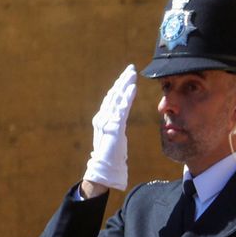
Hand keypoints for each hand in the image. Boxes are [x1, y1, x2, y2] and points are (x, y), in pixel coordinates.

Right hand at [82, 65, 136, 194]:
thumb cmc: (110, 155)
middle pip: (113, 94)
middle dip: (122, 81)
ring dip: (125, 84)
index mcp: (102, 118)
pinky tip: (133, 87)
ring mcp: (107, 120)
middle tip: (130, 69)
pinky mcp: (114, 125)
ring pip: (117, 98)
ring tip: (133, 74)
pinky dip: (127, 96)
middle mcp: (102, 116)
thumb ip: (114, 127)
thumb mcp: (112, 137)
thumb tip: (117, 123)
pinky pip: (122, 108)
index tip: (126, 77)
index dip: (118, 87)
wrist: (104, 167)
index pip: (111, 99)